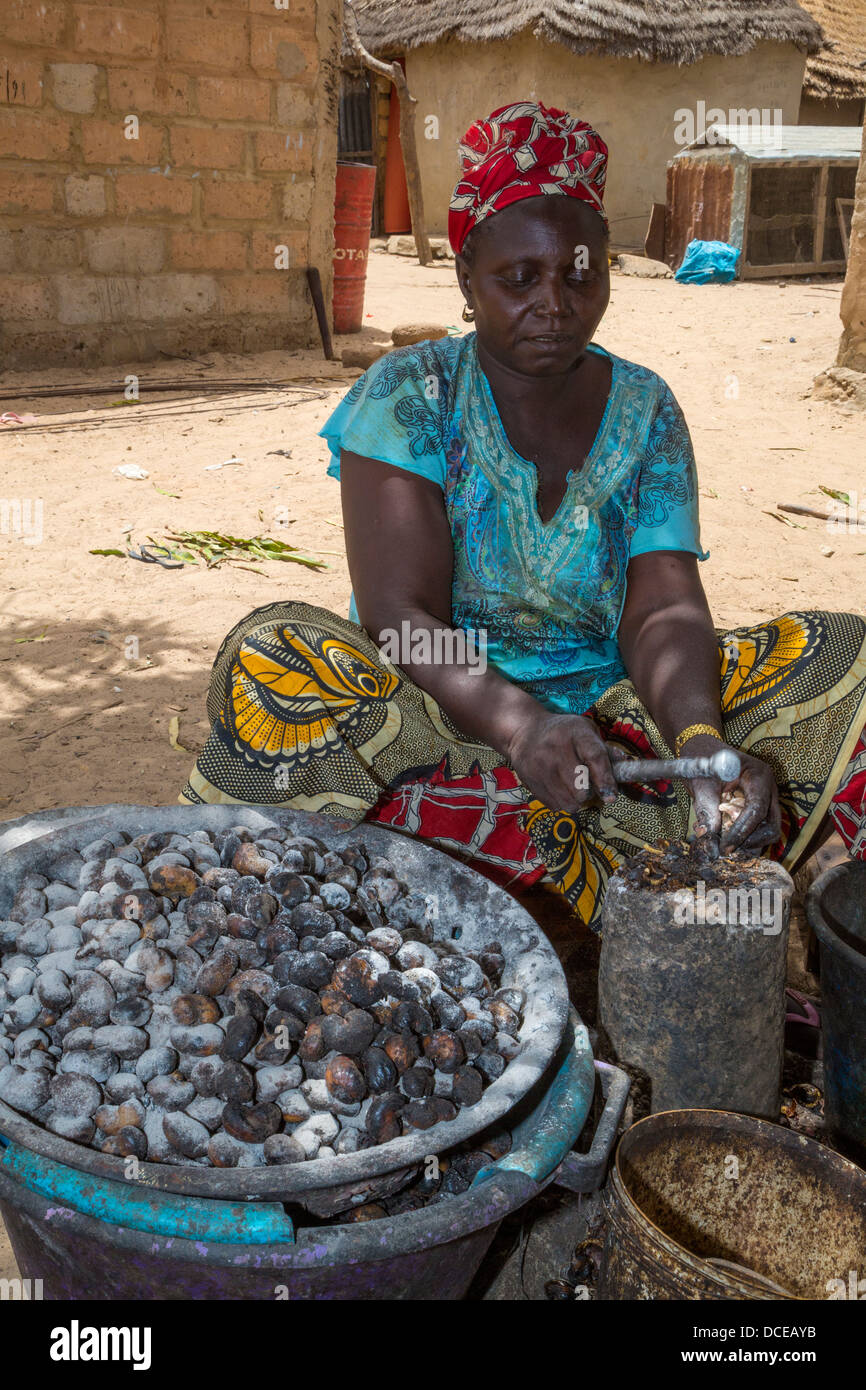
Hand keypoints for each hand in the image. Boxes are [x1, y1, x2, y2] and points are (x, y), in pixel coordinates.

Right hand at [505, 712, 619, 811]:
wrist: (524, 731)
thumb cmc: (563, 732)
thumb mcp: (585, 731)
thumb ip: (605, 749)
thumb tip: (625, 765)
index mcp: (575, 733)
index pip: (594, 757)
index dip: (605, 779)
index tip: (611, 796)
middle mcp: (555, 750)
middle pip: (580, 787)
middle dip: (589, 791)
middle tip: (586, 783)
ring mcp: (540, 768)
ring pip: (569, 802)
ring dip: (576, 800)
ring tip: (572, 785)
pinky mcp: (530, 782)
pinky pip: (555, 806)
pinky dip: (562, 802)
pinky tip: (559, 787)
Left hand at [686, 735, 781, 858]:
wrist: (704, 753)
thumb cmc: (704, 764)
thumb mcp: (702, 786)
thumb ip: (707, 811)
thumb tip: (709, 839)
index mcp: (758, 775)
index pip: (757, 809)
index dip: (742, 831)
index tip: (725, 847)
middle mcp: (769, 787)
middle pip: (771, 824)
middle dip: (750, 839)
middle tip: (727, 848)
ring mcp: (769, 797)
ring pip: (770, 829)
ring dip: (750, 840)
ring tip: (727, 842)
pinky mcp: (763, 806)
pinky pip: (762, 828)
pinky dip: (748, 836)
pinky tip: (730, 836)